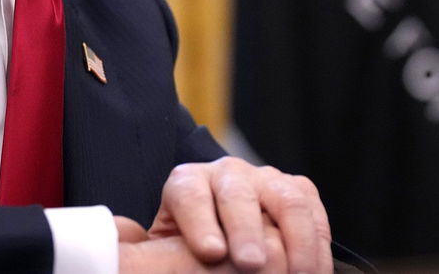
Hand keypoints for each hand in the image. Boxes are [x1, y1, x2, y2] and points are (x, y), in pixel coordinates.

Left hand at [147, 157, 331, 272]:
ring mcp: (264, 179)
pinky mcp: (297, 191)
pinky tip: (313, 271)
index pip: (189, 195)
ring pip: (284, 198)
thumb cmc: (187, 246)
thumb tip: (120, 236)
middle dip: (246, 229)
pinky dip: (318, 242)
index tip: (211, 253)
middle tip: (250, 264)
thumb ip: (143, 247)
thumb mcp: (162, 245)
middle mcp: (226, 174)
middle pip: (237, 194)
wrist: (222, 230)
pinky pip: (312, 209)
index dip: (200, 223)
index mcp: (186, 183)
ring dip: (293, 237)